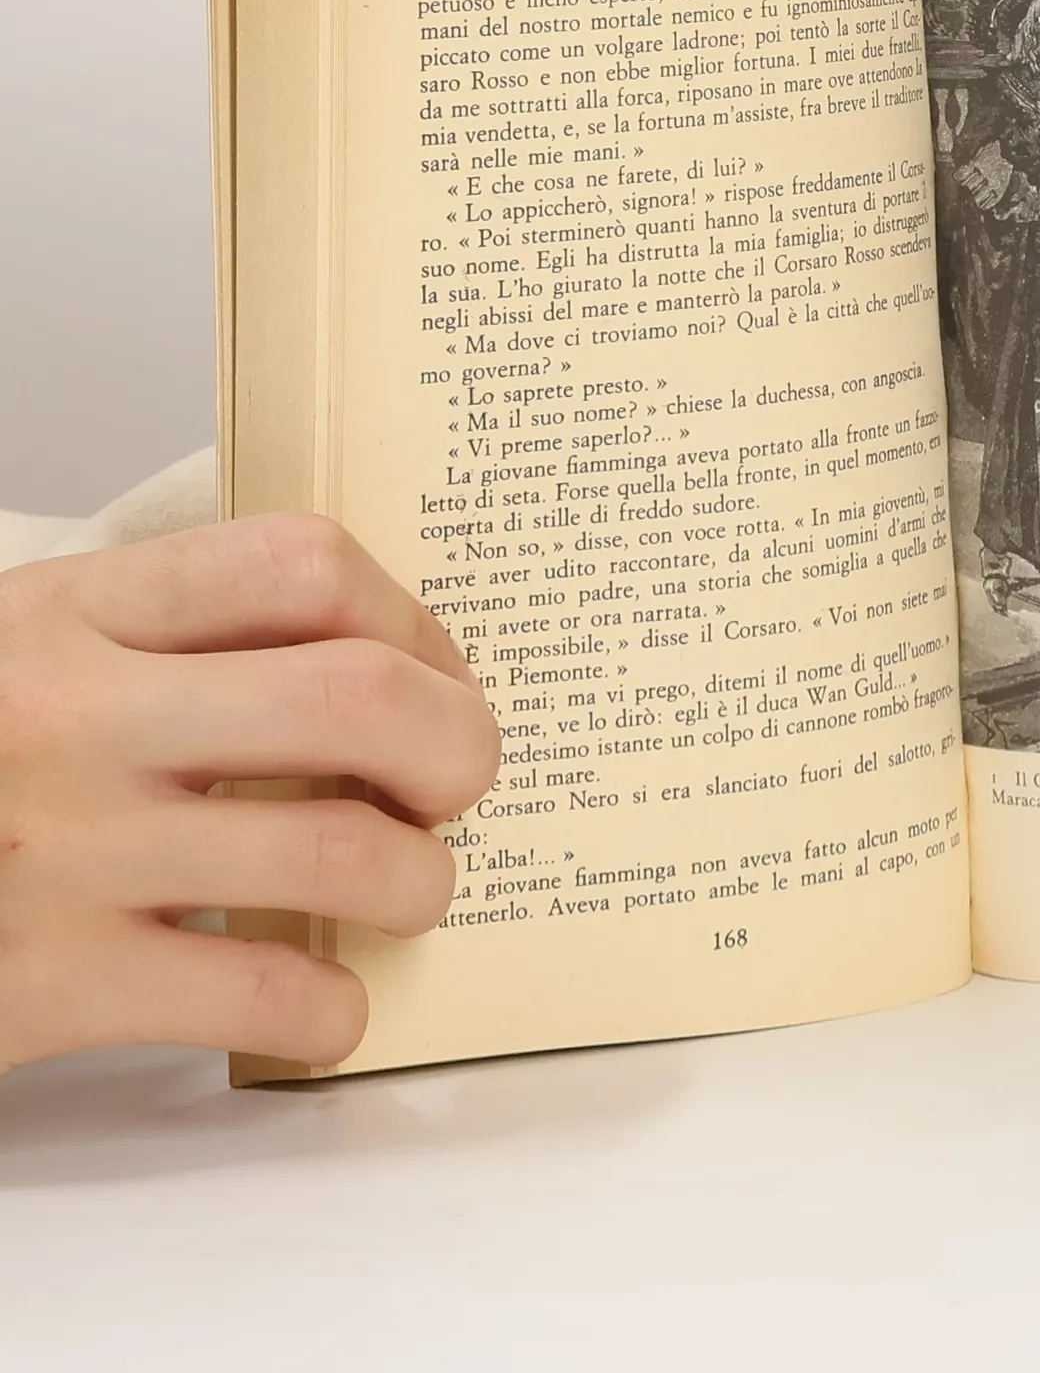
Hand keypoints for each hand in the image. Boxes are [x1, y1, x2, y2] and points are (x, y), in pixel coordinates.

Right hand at [0, 515, 500, 1073]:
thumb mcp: (18, 651)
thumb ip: (161, 636)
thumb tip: (368, 658)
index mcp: (69, 614)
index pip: (301, 565)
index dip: (412, 621)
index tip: (430, 674)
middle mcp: (75, 719)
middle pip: (359, 698)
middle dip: (458, 743)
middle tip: (456, 782)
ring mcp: (66, 854)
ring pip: (342, 853)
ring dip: (420, 881)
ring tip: (407, 888)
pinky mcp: (50, 986)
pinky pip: (264, 996)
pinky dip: (331, 1010)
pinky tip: (321, 1002)